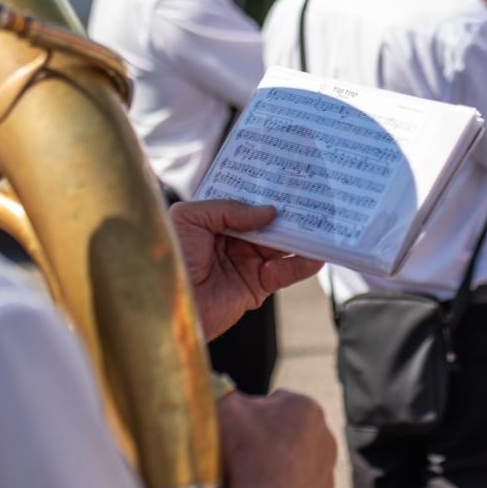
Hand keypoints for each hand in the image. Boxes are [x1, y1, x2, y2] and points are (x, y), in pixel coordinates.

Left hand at [170, 200, 321, 340]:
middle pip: (267, 224)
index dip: (263, 193)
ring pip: (280, 247)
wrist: (165, 306)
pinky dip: (300, 265)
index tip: (287, 181)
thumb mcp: (190, 219)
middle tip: (312, 199)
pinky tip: (314, 256)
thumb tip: (267, 212)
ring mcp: (245, 264)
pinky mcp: (255, 287)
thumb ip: (228, 208)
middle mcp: (231, 241)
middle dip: (288, 213)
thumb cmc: (169, 259)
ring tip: (321, 224)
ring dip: (300, 237)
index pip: (244, 204)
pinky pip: (283, 274)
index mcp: (213, 222)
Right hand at [216, 390, 335, 487]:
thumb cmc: (247, 456)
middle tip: (241, 456)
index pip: (275, 401)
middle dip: (268, 441)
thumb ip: (224, 393)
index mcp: (307, 407)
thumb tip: (221, 390)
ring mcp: (328, 474)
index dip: (251, 415)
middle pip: (287, 433)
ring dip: (277, 470)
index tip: (236, 432)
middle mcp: (326, 437)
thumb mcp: (225, 410)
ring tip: (251, 482)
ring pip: (295, 465)